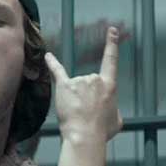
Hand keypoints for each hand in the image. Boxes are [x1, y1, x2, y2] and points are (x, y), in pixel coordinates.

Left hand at [44, 26, 122, 142]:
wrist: (85, 135)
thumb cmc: (101, 130)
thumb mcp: (117, 120)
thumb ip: (113, 110)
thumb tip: (109, 111)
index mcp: (109, 86)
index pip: (111, 61)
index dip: (112, 44)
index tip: (112, 30)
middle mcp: (94, 79)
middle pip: (89, 83)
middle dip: (87, 98)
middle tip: (88, 115)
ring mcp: (78, 81)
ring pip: (76, 87)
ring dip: (76, 100)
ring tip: (78, 115)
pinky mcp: (64, 86)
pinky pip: (58, 72)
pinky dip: (52, 64)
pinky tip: (48, 57)